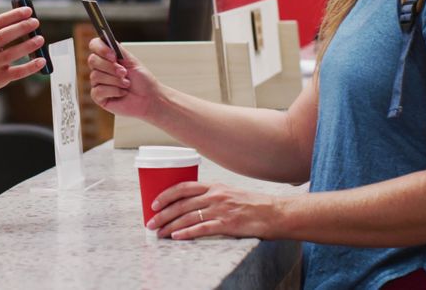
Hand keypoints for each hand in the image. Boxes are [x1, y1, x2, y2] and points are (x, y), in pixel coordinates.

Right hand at [0, 6, 46, 97]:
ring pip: (11, 53)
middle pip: (4, 36)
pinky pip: (17, 72)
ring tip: (40, 39)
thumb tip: (21, 20)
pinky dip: (30, 66)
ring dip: (28, 45)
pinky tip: (41, 61)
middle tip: (35, 22)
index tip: (28, 10)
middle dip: (21, 27)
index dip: (14, 15)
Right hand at [87, 38, 161, 117]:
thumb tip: (106, 39)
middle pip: (92, 60)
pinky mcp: (98, 97)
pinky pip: (98, 91)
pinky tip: (122, 93)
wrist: (149, 98)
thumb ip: (118, 49)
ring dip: (115, 81)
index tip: (113, 55)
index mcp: (108, 57)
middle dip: (110, 67)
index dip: (101, 49)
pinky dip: (114, 91)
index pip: (94, 45)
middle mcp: (101, 69)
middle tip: (124, 72)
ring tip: (126, 84)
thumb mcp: (132, 60)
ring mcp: (98, 83)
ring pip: (95, 76)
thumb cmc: (142, 81)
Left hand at [146, 181, 279, 239]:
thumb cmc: (252, 204)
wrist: (274, 213)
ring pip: (188, 217)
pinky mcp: (228, 224)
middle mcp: (215, 196)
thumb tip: (192, 203)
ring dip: (170, 226)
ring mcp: (221, 210)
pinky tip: (176, 237)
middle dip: (162, 214)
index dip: (166, 195)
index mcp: (214, 186)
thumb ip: (212, 195)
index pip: (183, 187)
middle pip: (181, 204)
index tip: (154, 204)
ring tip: (159, 233)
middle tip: (150, 223)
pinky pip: (202, 229)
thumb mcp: (230, 193)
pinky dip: (187, 233)